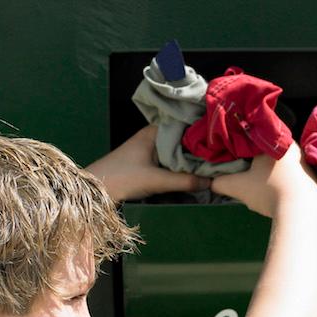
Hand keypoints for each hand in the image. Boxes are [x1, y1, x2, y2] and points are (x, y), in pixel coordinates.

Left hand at [85, 125, 210, 201]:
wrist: (95, 190)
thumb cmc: (122, 178)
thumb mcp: (157, 180)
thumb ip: (185, 181)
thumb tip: (212, 182)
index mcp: (154, 131)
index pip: (185, 125)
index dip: (202, 132)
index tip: (220, 139)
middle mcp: (153, 136)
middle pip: (183, 139)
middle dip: (199, 147)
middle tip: (221, 155)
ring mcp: (150, 148)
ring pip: (177, 150)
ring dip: (190, 158)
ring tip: (212, 163)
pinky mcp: (147, 161)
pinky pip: (170, 159)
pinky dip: (181, 165)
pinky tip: (194, 172)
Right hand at [210, 143, 316, 216]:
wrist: (302, 211)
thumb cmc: (269, 191)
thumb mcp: (238, 186)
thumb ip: (220, 182)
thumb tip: (211, 182)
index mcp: (275, 142)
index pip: (255, 138)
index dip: (243, 147)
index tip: (236, 158)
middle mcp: (294, 148)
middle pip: (270, 152)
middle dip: (259, 161)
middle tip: (248, 173)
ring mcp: (307, 164)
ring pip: (284, 165)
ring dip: (274, 173)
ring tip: (264, 185)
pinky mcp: (315, 180)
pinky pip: (296, 178)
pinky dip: (287, 183)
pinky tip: (280, 194)